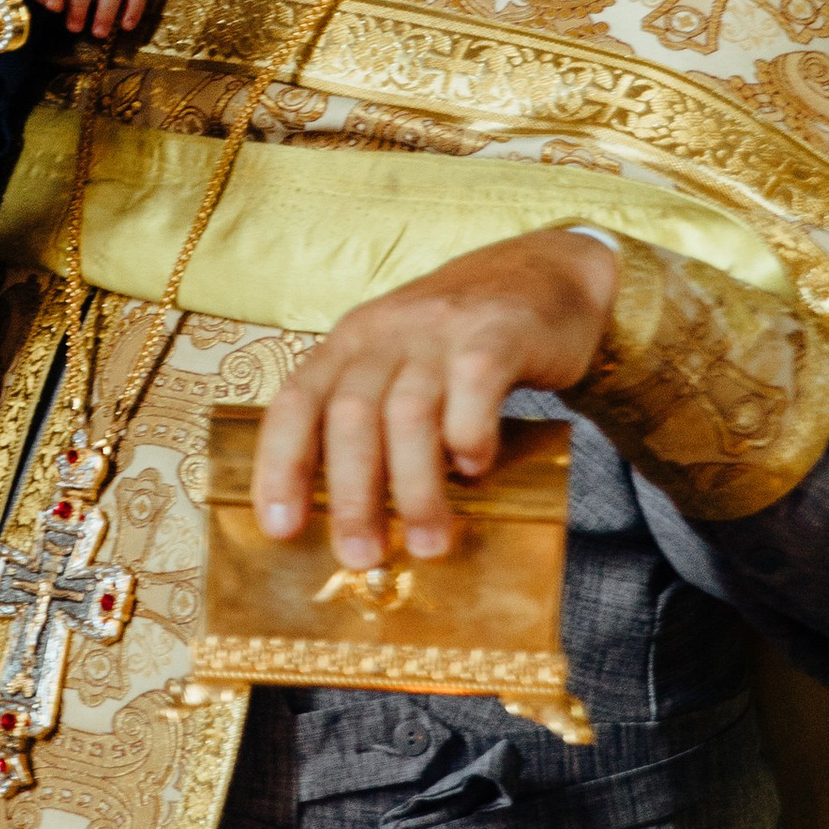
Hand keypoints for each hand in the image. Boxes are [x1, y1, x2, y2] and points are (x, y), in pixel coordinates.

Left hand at [252, 230, 620, 570]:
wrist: (548, 272)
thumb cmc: (462, 339)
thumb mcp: (401, 364)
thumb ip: (376, 421)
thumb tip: (354, 519)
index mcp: (350, 342)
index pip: (295, 402)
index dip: (280, 466)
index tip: (281, 528)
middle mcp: (387, 331)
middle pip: (349, 416)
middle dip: (351, 496)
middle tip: (361, 556)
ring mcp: (441, 328)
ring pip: (408, 414)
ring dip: (415, 489)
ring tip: (428, 541)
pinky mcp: (498, 332)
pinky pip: (473, 390)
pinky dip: (469, 438)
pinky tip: (475, 467)